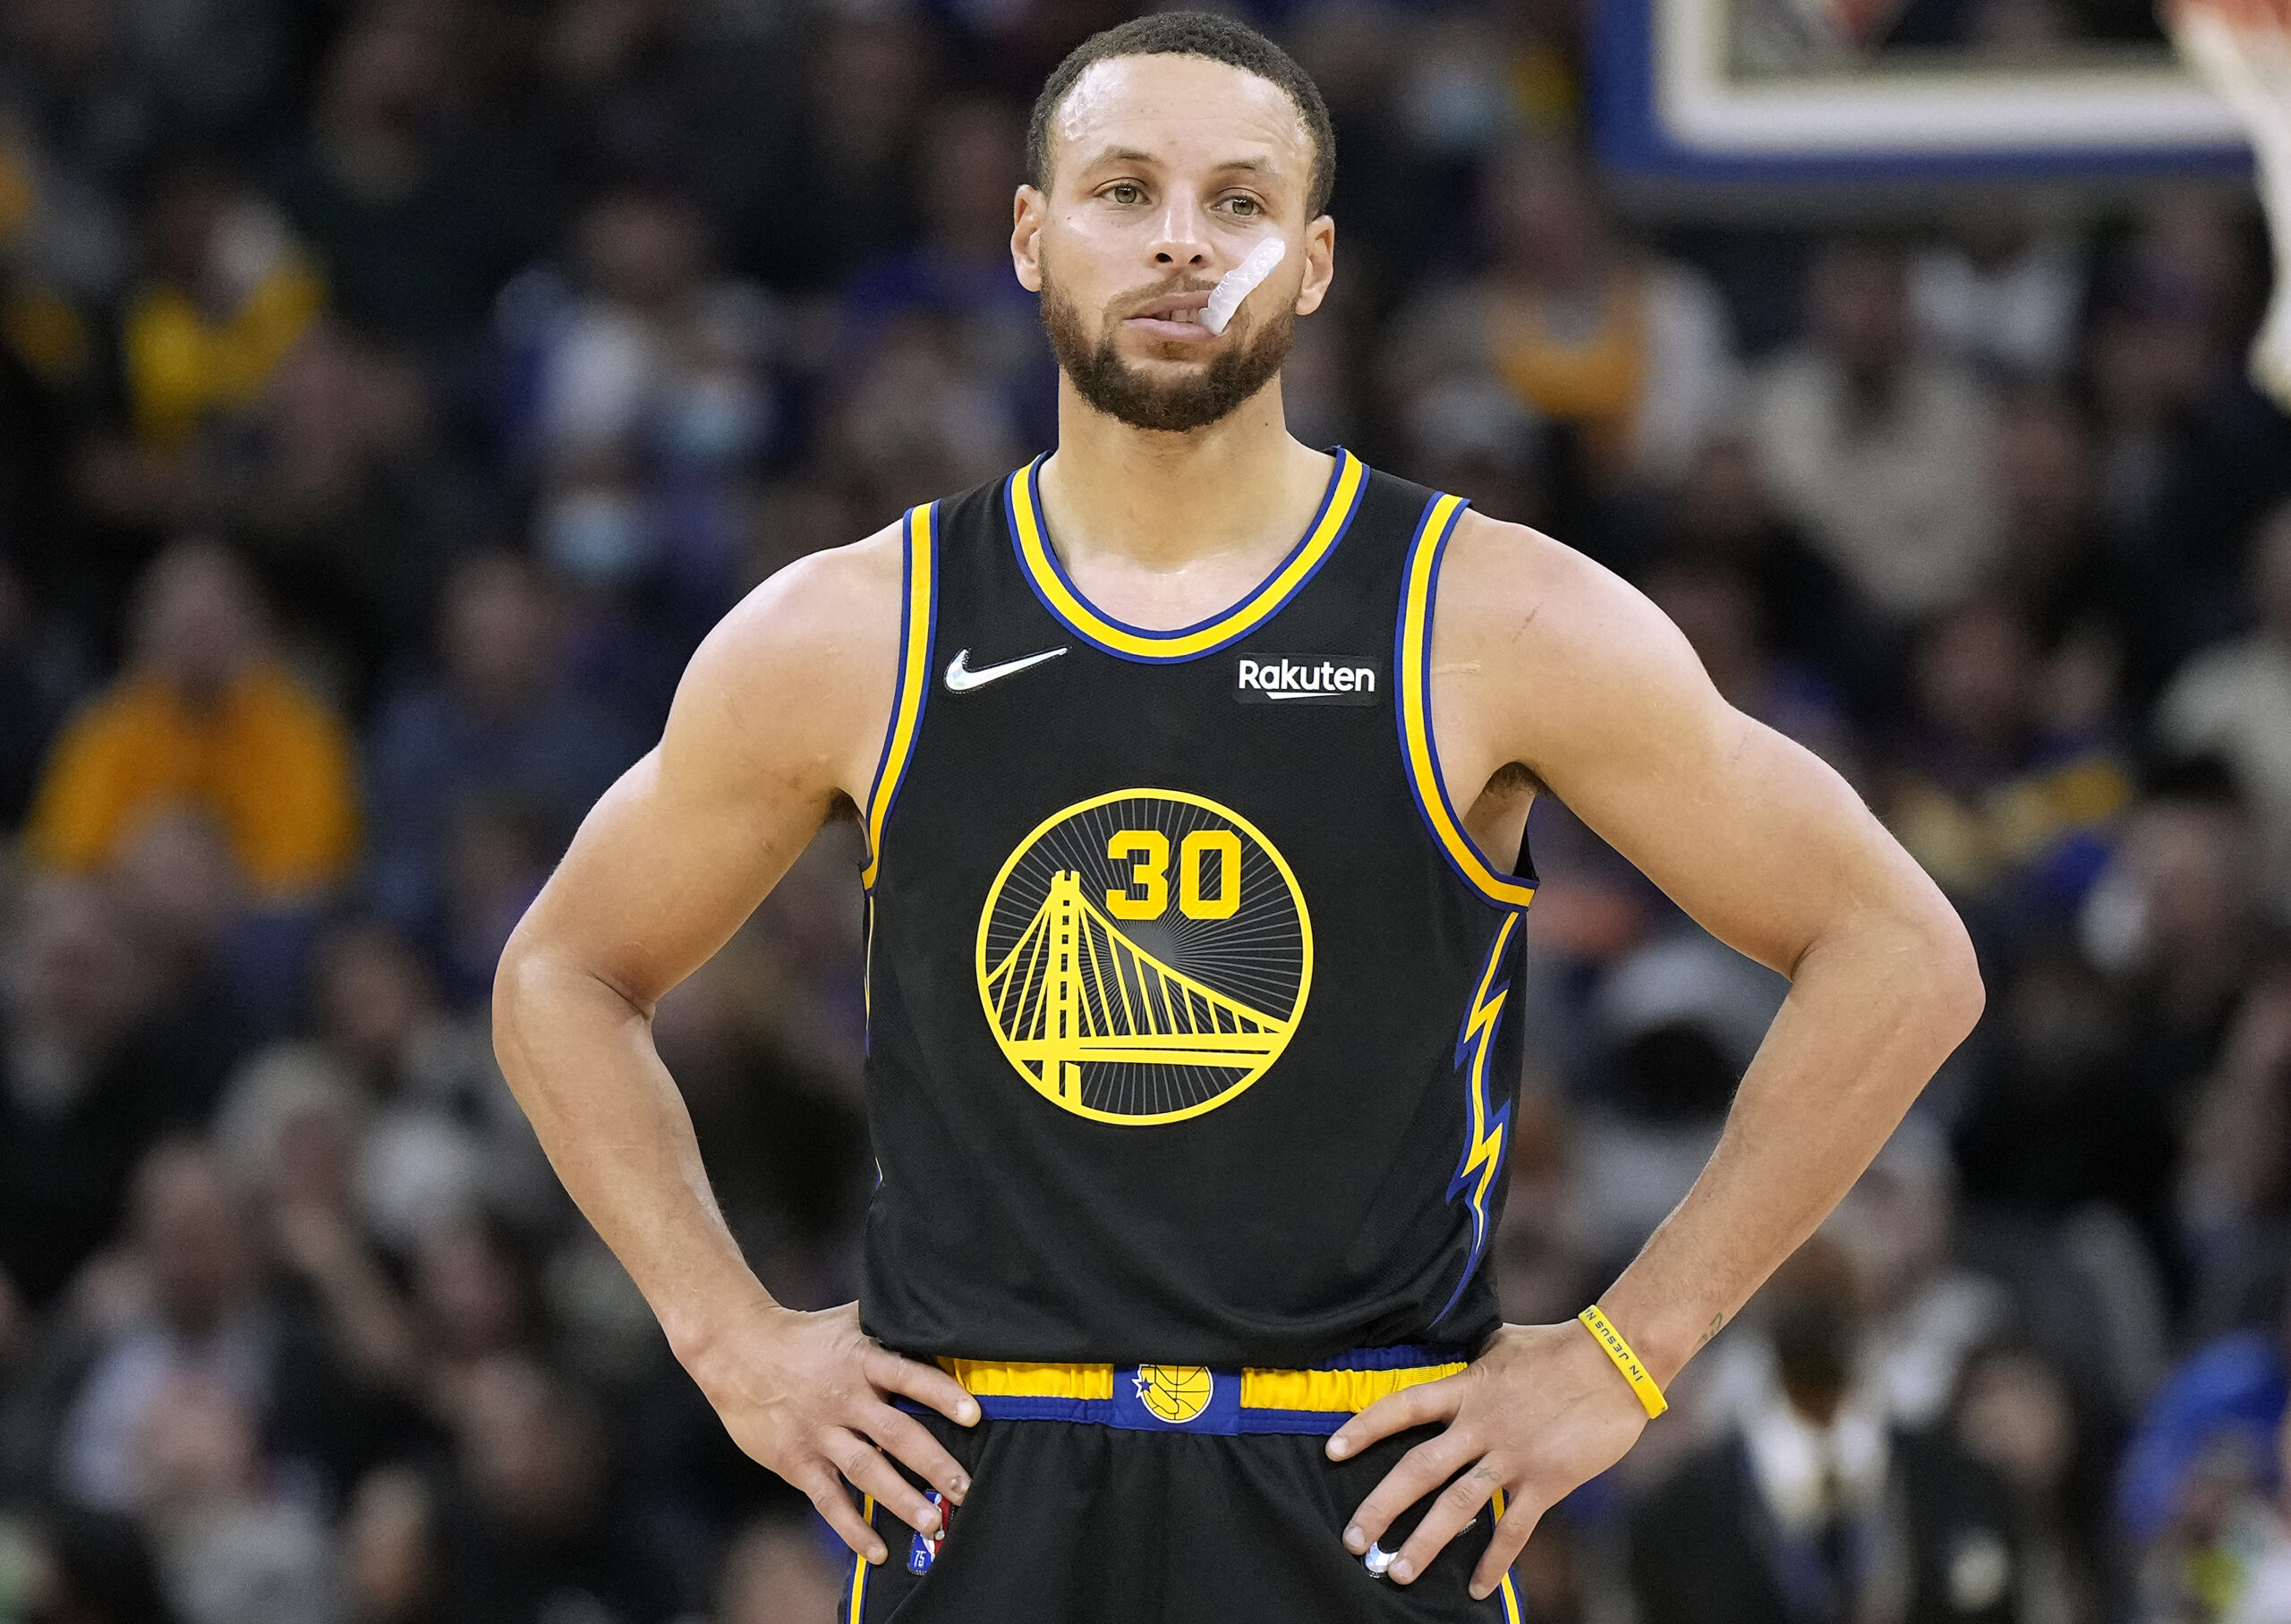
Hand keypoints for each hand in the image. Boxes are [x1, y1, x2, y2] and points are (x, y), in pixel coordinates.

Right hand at [682, 1298, 979, 1563]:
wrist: (738, 1353)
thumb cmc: (804, 1336)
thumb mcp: (849, 1321)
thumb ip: (890, 1329)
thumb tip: (939, 1324)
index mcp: (861, 1361)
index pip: (908, 1376)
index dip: (941, 1395)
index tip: (973, 1415)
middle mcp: (843, 1399)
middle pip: (895, 1433)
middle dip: (932, 1463)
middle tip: (964, 1489)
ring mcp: (819, 1433)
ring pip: (866, 1471)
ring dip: (901, 1499)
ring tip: (932, 1523)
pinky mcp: (797, 1461)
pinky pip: (829, 1500)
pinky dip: (852, 1527)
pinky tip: (878, 1549)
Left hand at [1326, 1320, 1649, 1598]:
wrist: (1616, 1361)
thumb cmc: (1559, 1346)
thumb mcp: (1502, 1342)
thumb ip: (1472, 1363)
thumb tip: (1453, 1360)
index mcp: (1467, 1388)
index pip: (1403, 1407)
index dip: (1365, 1427)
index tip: (1333, 1451)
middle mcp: (1480, 1425)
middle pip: (1418, 1469)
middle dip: (1381, 1507)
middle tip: (1354, 1540)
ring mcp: (1511, 1456)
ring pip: (1457, 1505)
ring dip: (1425, 1542)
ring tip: (1397, 1572)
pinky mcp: (1545, 1481)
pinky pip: (1514, 1529)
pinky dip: (1495, 1560)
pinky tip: (1478, 1587)